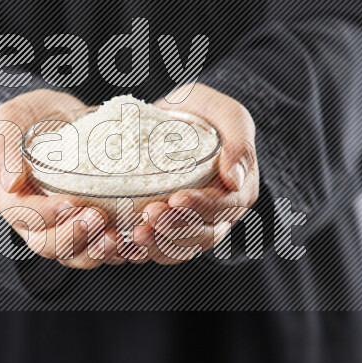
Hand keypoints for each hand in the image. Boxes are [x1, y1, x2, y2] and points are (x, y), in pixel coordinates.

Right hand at [0, 90, 124, 268]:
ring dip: (95, 252)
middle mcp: (31, 219)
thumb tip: (11, 184)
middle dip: (73, 236)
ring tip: (118, 238)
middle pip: (46, 245)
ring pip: (72, 255)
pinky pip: (97, 250)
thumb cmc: (34, 114)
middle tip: (99, 218)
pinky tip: (133, 242)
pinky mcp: (85, 228)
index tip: (71, 202)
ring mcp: (59, 227)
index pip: (23, 216)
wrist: (68, 117)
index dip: (46, 215)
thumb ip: (2, 146)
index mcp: (8, 196)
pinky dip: (115, 251)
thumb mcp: (10, 118)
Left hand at [135, 84, 259, 264]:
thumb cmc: (202, 111)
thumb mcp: (225, 113)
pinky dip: (142, 251)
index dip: (202, 206)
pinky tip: (122, 243)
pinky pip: (159, 251)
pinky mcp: (168, 231)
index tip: (177, 198)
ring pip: (180, 249)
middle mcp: (220, 214)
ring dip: (157, 246)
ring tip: (133, 234)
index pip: (225, 206)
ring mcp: (193, 226)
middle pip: (203, 234)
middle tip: (148, 216)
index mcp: (239, 189)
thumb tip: (236, 178)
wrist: (172, 119)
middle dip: (176, 229)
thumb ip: (239, 142)